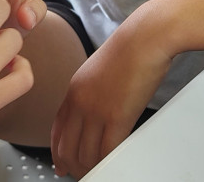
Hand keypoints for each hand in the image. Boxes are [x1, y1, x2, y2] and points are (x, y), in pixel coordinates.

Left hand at [50, 16, 174, 177]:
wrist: (146, 36)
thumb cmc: (132, 47)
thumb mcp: (100, 69)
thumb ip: (93, 90)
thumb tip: (100, 109)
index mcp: (74, 88)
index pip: (57, 128)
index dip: (57, 151)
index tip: (60, 163)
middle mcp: (80, 101)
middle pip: (66, 146)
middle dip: (72, 166)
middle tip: (82, 174)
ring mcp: (96, 109)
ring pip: (85, 154)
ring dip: (91, 168)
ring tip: (100, 173)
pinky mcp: (117, 116)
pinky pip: (107, 151)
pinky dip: (109, 164)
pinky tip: (114, 166)